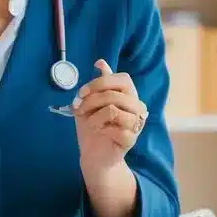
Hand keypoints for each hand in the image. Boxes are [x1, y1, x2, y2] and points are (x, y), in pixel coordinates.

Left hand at [72, 59, 148, 177]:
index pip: (122, 79)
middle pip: (114, 94)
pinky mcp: (131, 139)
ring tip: (90, 123)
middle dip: (91, 101)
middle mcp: (137, 107)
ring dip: (94, 117)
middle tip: (79, 109)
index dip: (100, 83)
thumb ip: (99, 84)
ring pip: (113, 110)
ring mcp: (136, 124)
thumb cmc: (94, 126)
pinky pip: (115, 128)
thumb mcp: (91, 102)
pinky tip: (99, 132)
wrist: (94, 155)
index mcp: (129, 95)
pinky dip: (101, 129)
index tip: (82, 93)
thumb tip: (101, 61)